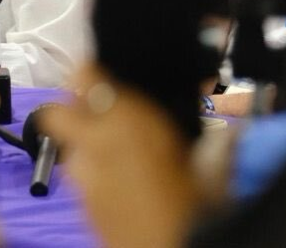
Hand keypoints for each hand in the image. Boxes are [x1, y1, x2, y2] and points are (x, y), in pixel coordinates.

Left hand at [41, 63, 198, 247]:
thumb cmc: (192, 215)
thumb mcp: (211, 173)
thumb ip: (214, 146)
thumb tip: (228, 134)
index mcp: (125, 123)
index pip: (83, 76)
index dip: (87, 71)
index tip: (98, 70)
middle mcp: (94, 144)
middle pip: (57, 110)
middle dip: (72, 108)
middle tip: (98, 111)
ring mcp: (82, 177)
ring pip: (68, 145)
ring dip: (84, 144)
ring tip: (117, 155)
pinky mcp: (80, 204)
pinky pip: (78, 175)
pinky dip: (92, 172)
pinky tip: (120, 183)